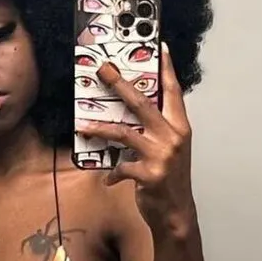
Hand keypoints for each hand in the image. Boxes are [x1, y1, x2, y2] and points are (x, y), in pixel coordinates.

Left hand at [75, 43, 195, 237]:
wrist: (176, 213)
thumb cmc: (170, 180)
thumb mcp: (170, 150)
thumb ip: (157, 131)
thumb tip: (132, 115)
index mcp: (180, 127)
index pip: (173, 92)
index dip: (167, 69)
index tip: (161, 47)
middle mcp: (172, 137)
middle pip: (142, 103)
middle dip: (120, 84)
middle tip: (103, 70)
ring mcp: (161, 155)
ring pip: (124, 133)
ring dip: (100, 128)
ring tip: (82, 126)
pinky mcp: (148, 174)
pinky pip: (120, 166)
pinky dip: (111, 172)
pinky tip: (107, 178)